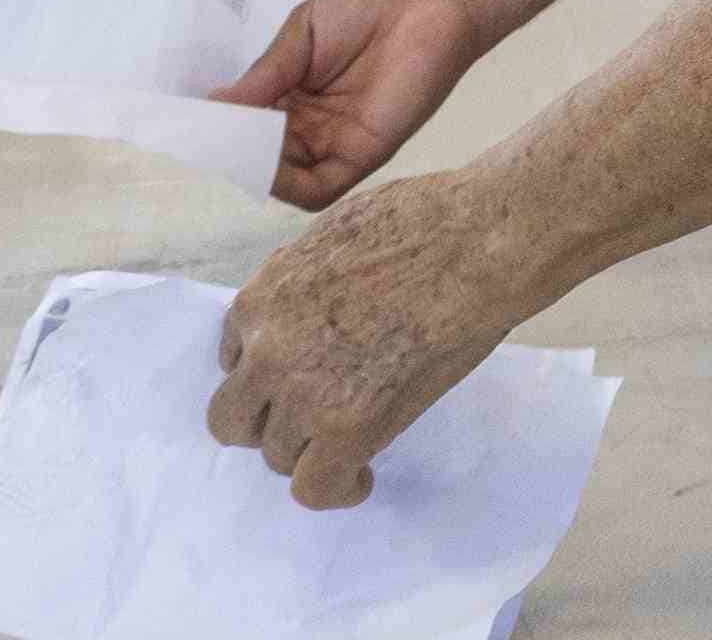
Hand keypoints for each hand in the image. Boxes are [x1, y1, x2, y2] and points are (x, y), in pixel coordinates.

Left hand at [210, 162, 544, 507]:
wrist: (477, 245)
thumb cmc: (427, 222)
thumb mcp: (335, 233)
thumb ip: (303, 283)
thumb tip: (310, 306)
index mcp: (262, 298)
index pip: (234, 359)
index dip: (269, 370)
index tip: (302, 374)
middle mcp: (268, 351)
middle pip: (234, 419)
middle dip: (270, 420)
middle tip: (313, 415)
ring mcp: (303, 394)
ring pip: (278, 455)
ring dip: (312, 450)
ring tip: (354, 439)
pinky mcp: (347, 428)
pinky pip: (315, 488)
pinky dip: (338, 488)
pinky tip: (363, 474)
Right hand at [215, 0, 482, 210]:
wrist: (428, 4)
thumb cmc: (367, 9)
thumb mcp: (301, 34)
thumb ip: (265, 73)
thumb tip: (213, 103)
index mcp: (288, 96)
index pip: (243, 123)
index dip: (216, 125)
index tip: (185, 119)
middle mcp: (306, 127)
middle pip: (256, 154)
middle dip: (228, 147)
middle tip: (199, 132)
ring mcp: (331, 145)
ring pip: (279, 177)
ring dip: (251, 165)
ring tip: (230, 139)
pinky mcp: (360, 158)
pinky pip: (315, 189)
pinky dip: (285, 184)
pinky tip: (265, 158)